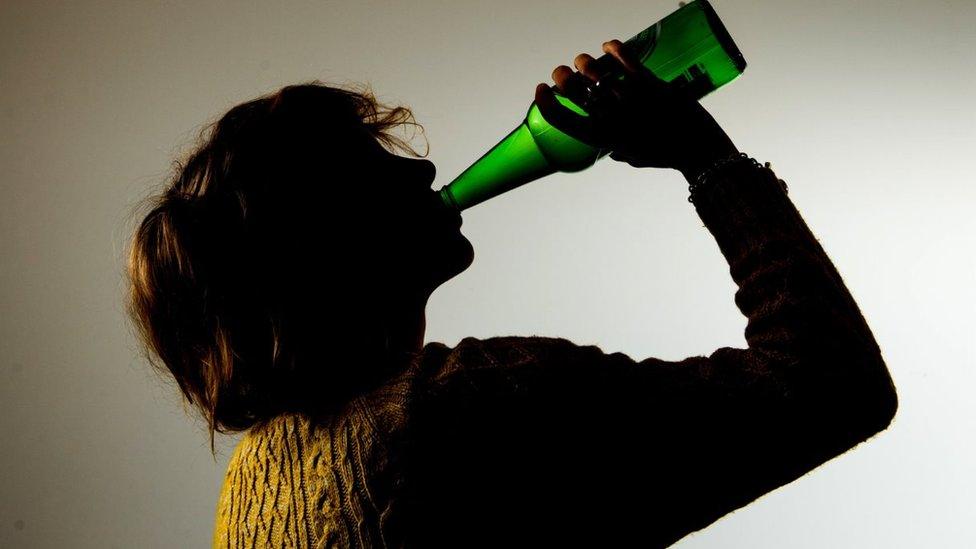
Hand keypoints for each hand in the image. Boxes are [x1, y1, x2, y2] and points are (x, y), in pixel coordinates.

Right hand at [534, 39, 738, 176]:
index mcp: (602, 138)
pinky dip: (613, 48)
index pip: (560, 119)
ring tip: (585, 62)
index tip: (541, 89)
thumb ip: (620, 152)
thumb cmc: (666, 155)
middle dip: (562, 76)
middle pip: (571, 88)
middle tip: (564, 73)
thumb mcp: (635, 158)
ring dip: (584, 62)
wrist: (696, 146)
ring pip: (593, 70)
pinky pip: (624, 58)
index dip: (545, 101)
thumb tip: (613, 151)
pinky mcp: (647, 82)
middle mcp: (609, 117)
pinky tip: (609, 46)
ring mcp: (627, 98)